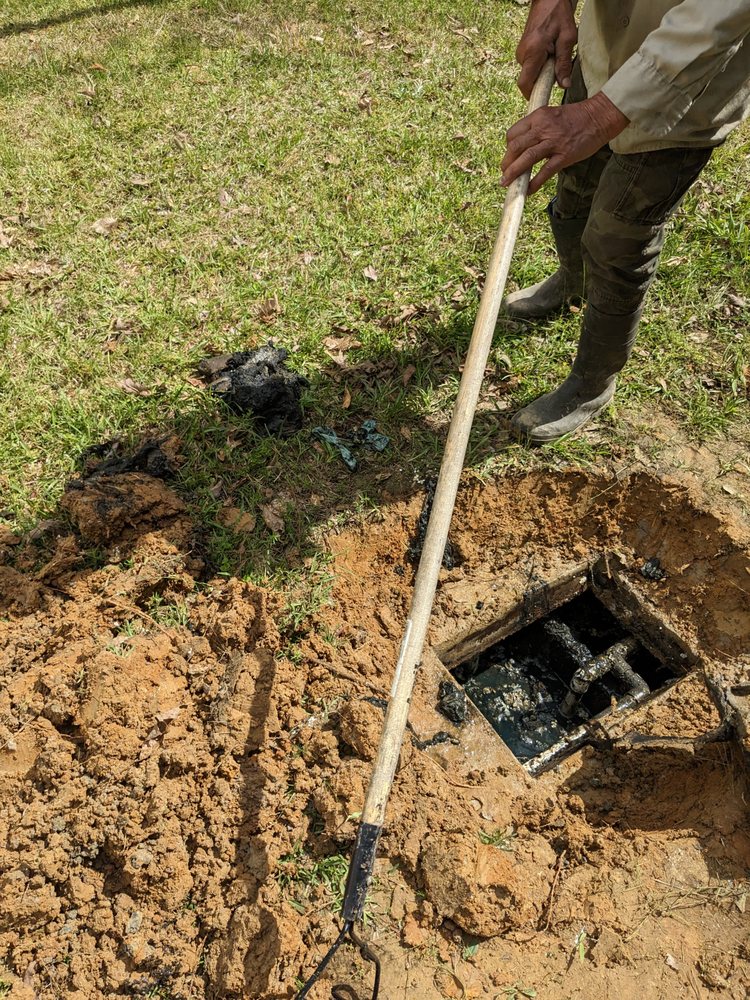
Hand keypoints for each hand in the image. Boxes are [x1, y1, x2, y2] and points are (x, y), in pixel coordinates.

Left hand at [501, 93, 629, 193]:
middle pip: (516, 146)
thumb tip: (525, 147)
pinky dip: (534, 183)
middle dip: (506, 163)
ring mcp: (554, 142)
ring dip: (514, 173)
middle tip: (504, 174)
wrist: (599, 116)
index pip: (513, 134)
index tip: (509, 157)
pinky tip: (528, 191)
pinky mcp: (564, 155)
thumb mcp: (552, 115)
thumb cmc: (576, 117)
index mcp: (538, 117)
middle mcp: (543, 128)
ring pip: (527, 158)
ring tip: (507, 183)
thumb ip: (538, 128)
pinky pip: (545, 171)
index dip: (508, 147)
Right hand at [516, 0, 577, 97]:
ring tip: (554, 55)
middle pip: (529, 80)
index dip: (532, 95)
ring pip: (531, 73)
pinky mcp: (523, 51)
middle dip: (543, 80)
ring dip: (543, 71)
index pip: (525, 84)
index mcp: (532, 52)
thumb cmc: (558, 14)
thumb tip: (563, 85)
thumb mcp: (567, 38)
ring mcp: (520, 53)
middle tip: (557, 68)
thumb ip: (564, 63)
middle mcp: (522, 54)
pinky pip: (531, 66)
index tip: (542, 100)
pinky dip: (541, 65)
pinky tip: (550, 53)